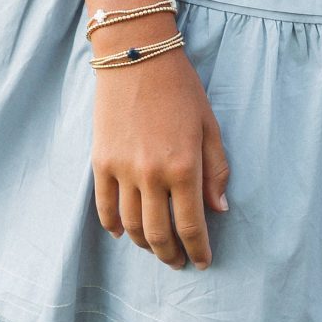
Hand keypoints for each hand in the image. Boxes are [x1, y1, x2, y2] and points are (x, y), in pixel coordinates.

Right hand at [91, 43, 229, 269]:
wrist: (137, 59)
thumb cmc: (182, 90)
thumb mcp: (210, 126)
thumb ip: (216, 170)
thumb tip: (220, 209)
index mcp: (184, 166)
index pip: (192, 224)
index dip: (198, 249)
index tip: (203, 262)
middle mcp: (151, 175)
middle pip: (158, 233)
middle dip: (171, 254)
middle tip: (178, 263)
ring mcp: (121, 171)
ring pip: (131, 226)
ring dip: (145, 244)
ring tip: (157, 249)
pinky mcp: (100, 163)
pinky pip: (104, 208)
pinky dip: (114, 226)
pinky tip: (124, 233)